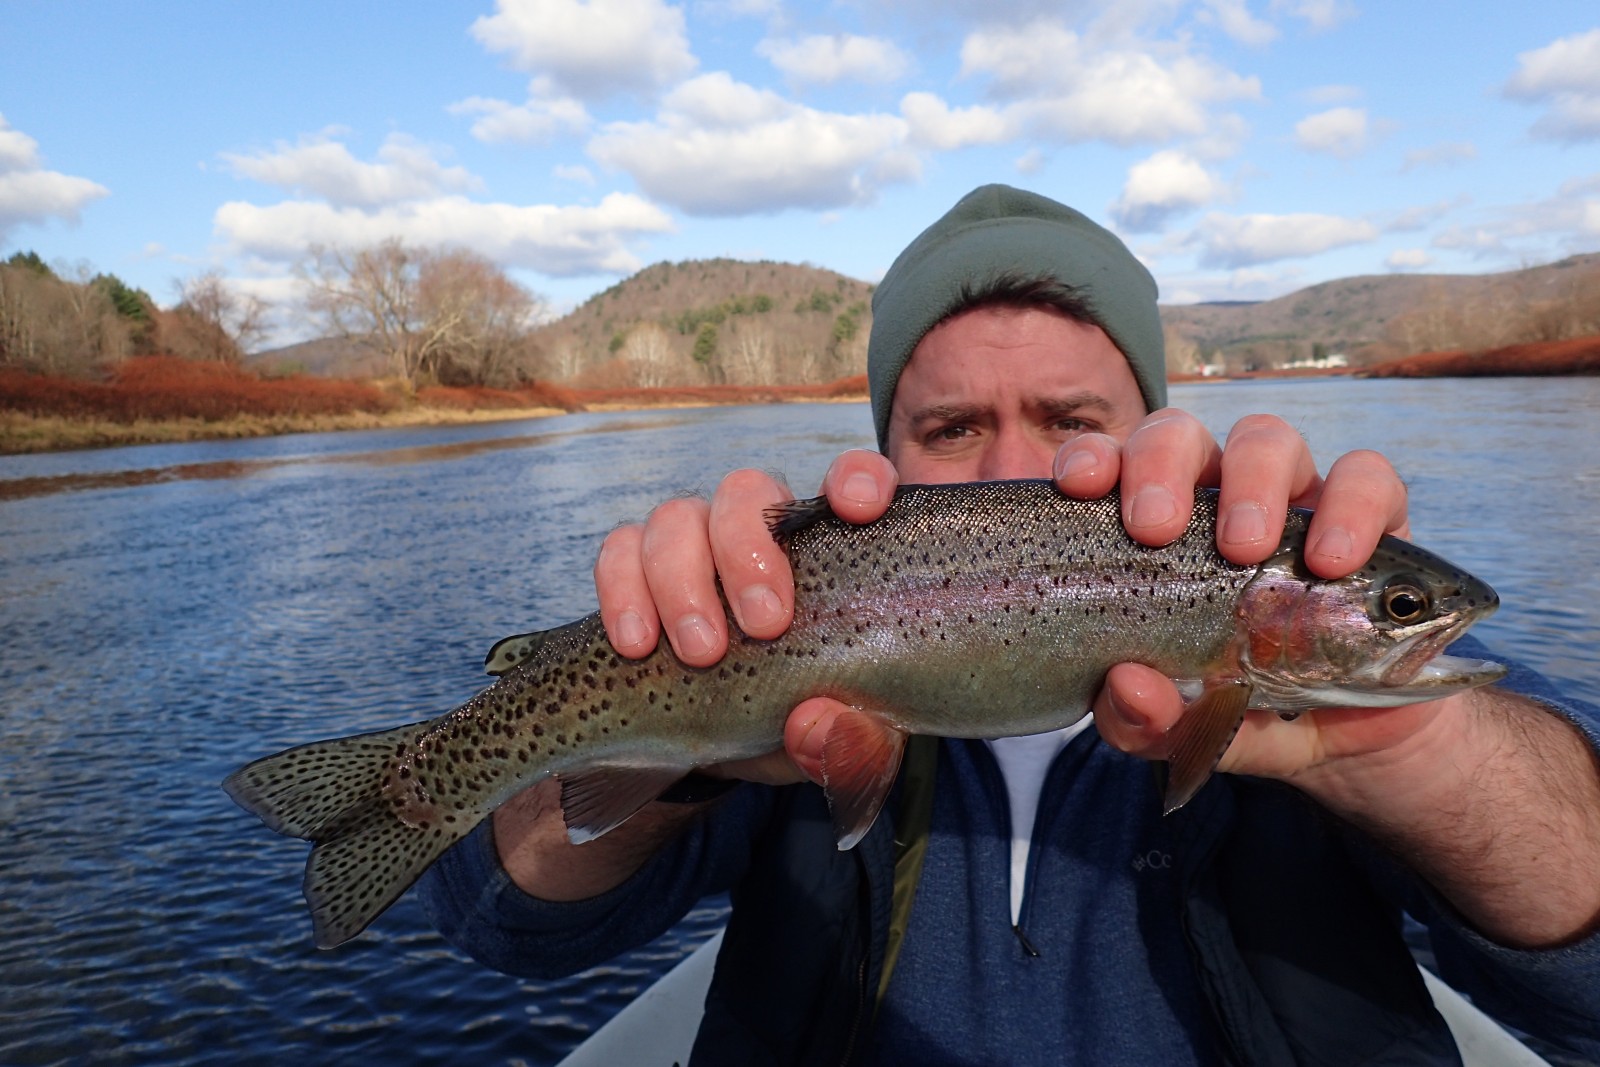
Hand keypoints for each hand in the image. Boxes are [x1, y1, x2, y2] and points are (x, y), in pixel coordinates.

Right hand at [593, 449, 900, 785]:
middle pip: (748, 491)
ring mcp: (697, 544)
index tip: (856, 508)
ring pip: (677, 518)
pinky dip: (622, 592)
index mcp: (834, 551)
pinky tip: (636, 645)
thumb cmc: (812, 718)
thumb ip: (856, 745)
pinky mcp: (640, 571)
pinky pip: (618, 552)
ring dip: (683, 581)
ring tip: (701, 653)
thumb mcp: (852, 748)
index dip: (855, 477)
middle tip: (766, 625)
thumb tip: (815, 724)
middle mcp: (763, 532)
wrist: (738, 749)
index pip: (854, 480)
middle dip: (749, 549)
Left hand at [1053, 408, 1442, 792]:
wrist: (1343, 739)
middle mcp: (1214, 499)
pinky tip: (1333, 560)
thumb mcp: (1182, 731)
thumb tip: (1128, 687)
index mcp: (1150, 532)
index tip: (1080, 485)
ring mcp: (1292, 499)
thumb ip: (1144, 721)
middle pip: (1179, 433)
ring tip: (1248, 550)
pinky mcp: (1370, 517)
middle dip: (1160, 465)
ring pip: (1266, 438)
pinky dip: (1350, 507)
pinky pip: (1366, 477)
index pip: (1109, 465)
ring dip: (1251, 482)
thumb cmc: (1237, 710)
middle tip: (1155, 529)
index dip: (1089, 455)